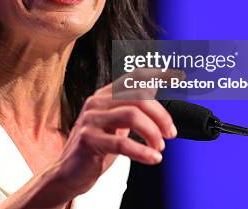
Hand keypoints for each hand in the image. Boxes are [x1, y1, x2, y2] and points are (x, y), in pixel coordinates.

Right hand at [46, 73, 177, 199]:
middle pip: (137, 96)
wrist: (69, 173)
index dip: (158, 75)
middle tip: (170, 133)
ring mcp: (91, 120)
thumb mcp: (115, 125)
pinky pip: (121, 143)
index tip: (178, 77)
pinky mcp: (88, 140)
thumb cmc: (95, 149)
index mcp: (104, 96)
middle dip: (160, 115)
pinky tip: (153, 158)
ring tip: (159, 147)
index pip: (133, 77)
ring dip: (153, 133)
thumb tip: (155, 91)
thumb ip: (131, 109)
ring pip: (132, 115)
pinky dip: (142, 151)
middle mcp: (97, 103)